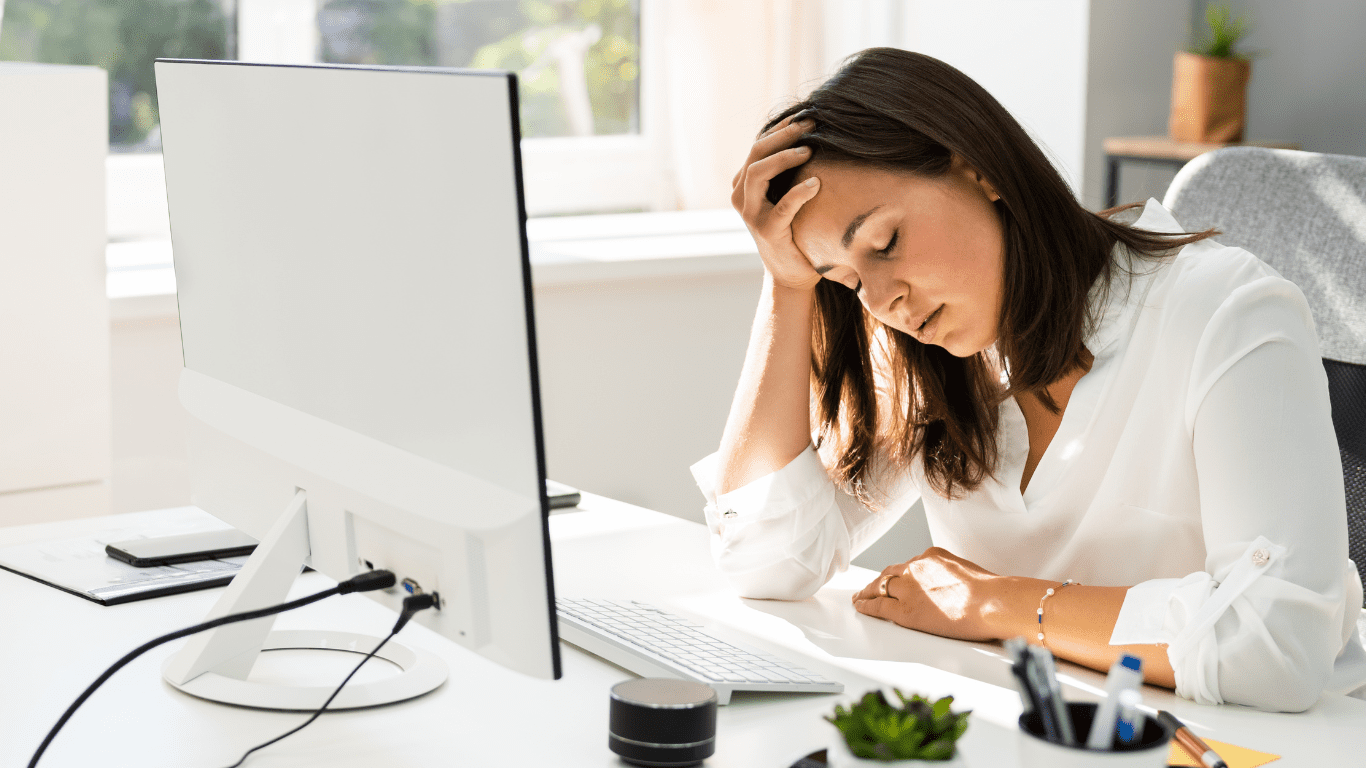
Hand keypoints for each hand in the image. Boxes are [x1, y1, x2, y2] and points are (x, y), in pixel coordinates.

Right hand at [730, 114, 822, 290]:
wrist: (790, 273)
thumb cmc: (793, 229)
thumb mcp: (783, 196)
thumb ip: (784, 173)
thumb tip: (808, 137)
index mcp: (743, 185)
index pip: (757, 146)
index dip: (780, 129)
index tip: (804, 115)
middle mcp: (741, 197)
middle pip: (756, 153)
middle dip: (784, 135)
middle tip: (810, 125)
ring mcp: (751, 215)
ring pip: (758, 173)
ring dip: (785, 157)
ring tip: (810, 150)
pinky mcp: (767, 231)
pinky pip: (782, 207)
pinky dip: (799, 192)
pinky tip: (816, 183)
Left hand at [852, 547, 1010, 642]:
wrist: (991, 603)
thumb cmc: (990, 592)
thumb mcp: (967, 571)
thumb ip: (950, 576)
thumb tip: (951, 588)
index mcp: (932, 556)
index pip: (908, 565)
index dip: (899, 574)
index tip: (894, 578)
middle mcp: (916, 567)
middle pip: (890, 573)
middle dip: (879, 581)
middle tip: (869, 587)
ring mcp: (909, 588)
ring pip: (880, 587)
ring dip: (868, 592)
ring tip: (860, 597)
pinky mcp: (906, 610)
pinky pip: (879, 606)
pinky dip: (867, 606)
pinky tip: (861, 606)